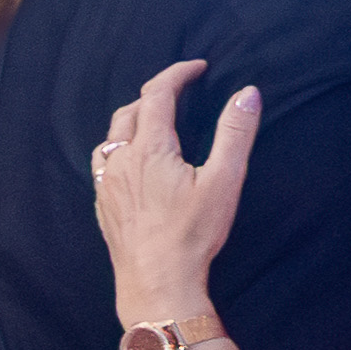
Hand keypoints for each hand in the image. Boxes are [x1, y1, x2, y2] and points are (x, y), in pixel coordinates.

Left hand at [93, 62, 251, 323]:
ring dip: (132, 120)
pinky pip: (103, 164)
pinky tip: (132, 162)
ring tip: (155, 120)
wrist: (156, 282)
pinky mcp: (103, 205)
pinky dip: (119, 148)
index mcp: (150, 149)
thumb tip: (247, 93)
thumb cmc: (192, 235)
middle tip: (180, 91)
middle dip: (155, 94)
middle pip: (130, 111)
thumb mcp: (224, 180)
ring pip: (111, 137)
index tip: (198, 67)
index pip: (157, 94)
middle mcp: (121, 161)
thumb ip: (235, 133)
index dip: (177, 74)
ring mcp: (107, 184)